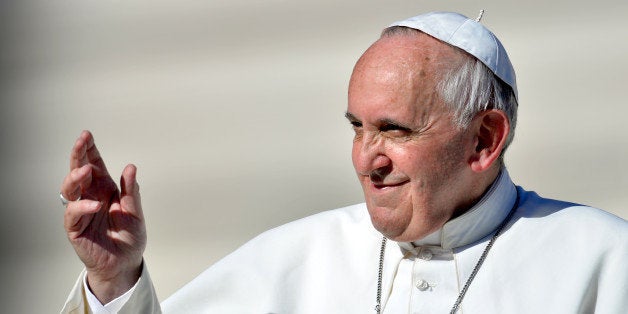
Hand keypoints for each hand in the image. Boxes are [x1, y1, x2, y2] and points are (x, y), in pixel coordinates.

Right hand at [61, 130, 145, 303]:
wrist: (126, 263)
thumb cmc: (129, 237)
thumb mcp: (135, 211)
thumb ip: (131, 191)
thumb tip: (131, 167)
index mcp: (105, 189)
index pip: (94, 165)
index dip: (89, 150)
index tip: (87, 135)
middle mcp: (91, 197)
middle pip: (78, 171)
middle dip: (78, 155)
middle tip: (81, 141)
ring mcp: (81, 212)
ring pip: (70, 189)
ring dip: (75, 177)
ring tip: (84, 170)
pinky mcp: (76, 229)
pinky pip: (73, 214)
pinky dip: (82, 207)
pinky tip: (94, 205)